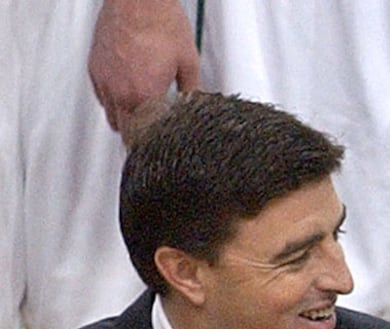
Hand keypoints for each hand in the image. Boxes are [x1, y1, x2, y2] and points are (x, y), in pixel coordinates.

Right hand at [88, 0, 200, 141]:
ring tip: (138, 116)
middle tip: (148, 137)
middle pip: (122, 128)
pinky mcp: (95, 65)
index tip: (153, 151)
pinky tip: (125, 94)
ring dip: (122, 116)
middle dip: (135, 135)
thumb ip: (190, 90)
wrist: (138, 0)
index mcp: (142, 95)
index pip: (139, 136)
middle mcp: (118, 90)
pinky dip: (112, 98)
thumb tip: (193, 103)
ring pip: (109, 111)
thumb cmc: (161, 25)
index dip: (147, 146)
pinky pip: (101, 92)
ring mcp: (103, 77)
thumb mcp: (188, 63)